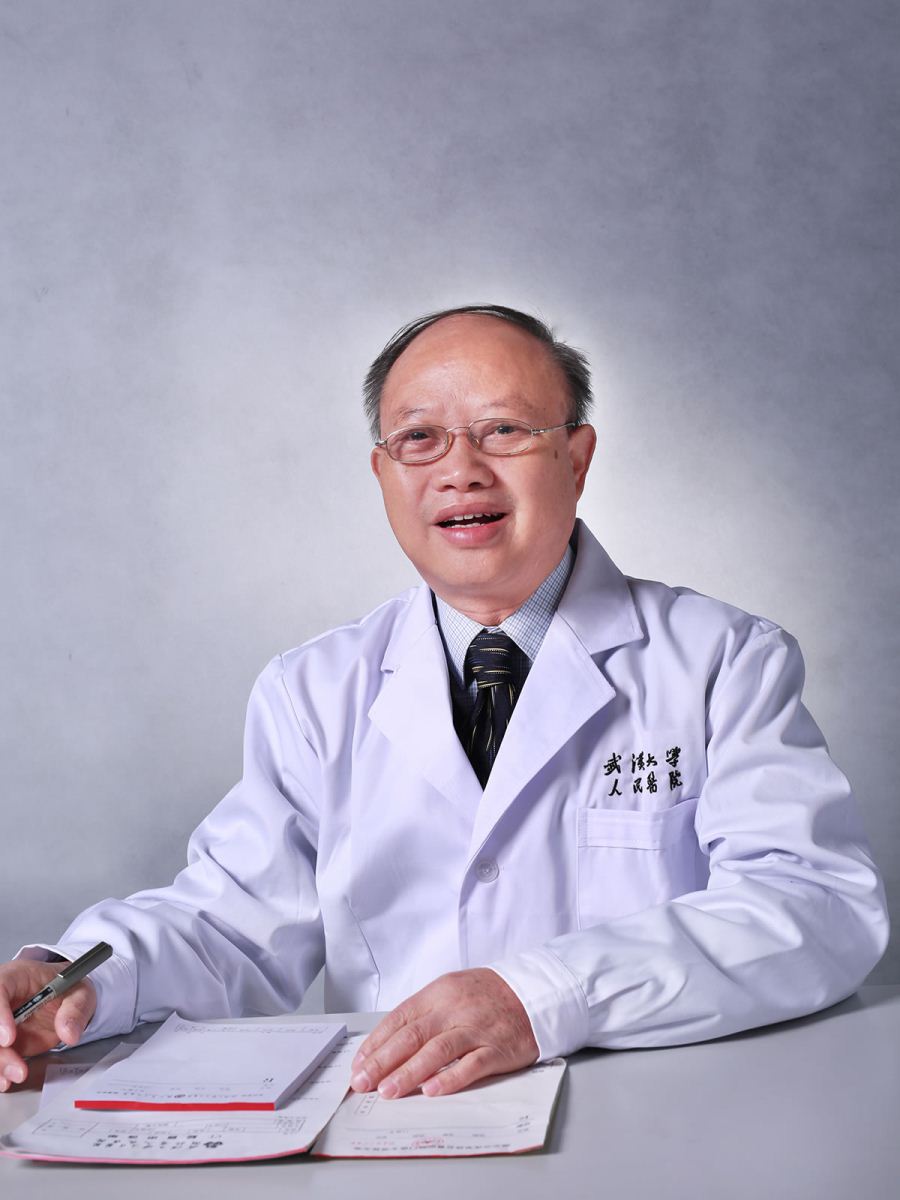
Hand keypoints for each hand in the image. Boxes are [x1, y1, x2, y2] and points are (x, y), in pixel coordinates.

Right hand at [0, 959, 95, 1090]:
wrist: (67, 999)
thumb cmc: (68, 987)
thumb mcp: (80, 992)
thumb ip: (76, 1010)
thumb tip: (69, 1033)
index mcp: (16, 977)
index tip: (9, 1038)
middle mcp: (1, 999)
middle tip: (16, 1065)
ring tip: (16, 1075)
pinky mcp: (1, 1042)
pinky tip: (6, 1079)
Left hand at [349, 967, 538, 1098]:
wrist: (533, 992)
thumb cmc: (486, 996)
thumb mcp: (451, 992)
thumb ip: (423, 1015)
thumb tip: (387, 1044)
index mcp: (439, 993)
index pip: (399, 1019)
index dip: (376, 1043)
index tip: (358, 1065)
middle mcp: (455, 1009)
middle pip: (412, 1035)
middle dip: (383, 1061)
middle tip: (362, 1083)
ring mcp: (476, 1028)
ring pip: (437, 1050)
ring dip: (409, 1073)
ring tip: (388, 1091)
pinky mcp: (497, 1048)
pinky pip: (471, 1064)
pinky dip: (450, 1078)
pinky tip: (432, 1091)